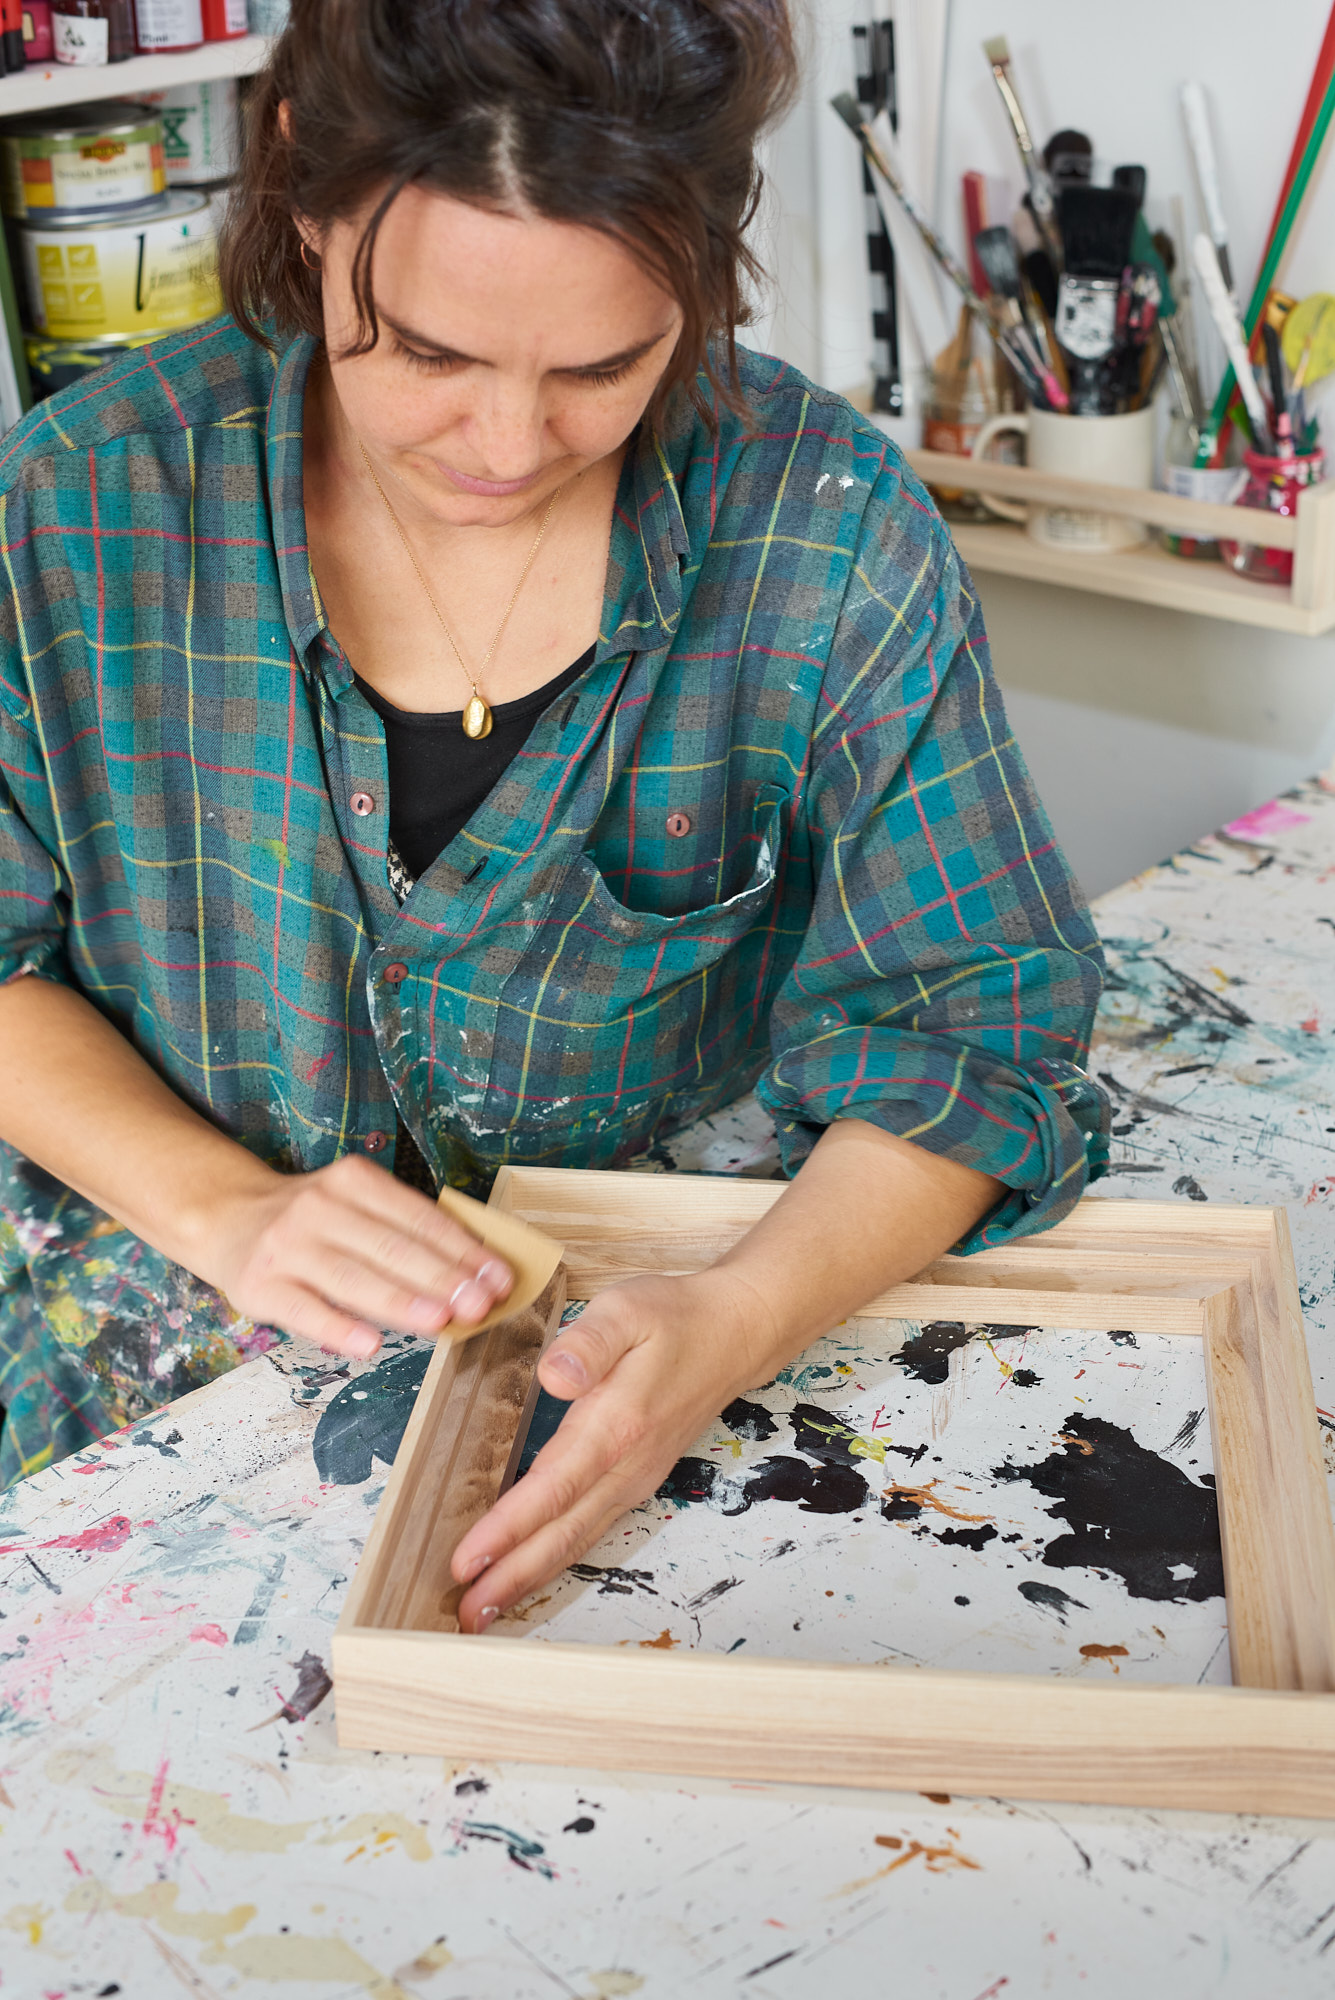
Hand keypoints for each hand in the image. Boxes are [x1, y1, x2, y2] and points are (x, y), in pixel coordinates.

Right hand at [195, 1154, 512, 1358]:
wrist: (227, 1219)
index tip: (498, 1277)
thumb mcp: (356, 1204)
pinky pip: (306, 1310)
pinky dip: (339, 1328)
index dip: (462, 1248)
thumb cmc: (312, 1221)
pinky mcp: (260, 1286)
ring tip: (443, 1321)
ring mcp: (287, 1246)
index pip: (418, 1217)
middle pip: (391, 1247)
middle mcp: (319, 1207)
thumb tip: (473, 1275)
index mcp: (354, 1181)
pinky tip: (370, 1345)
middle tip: (481, 1304)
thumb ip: (405, 1231)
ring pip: (354, 1278)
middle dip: (442, 1277)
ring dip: (402, 1301)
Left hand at [451, 1267, 775, 1630]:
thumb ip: (588, 1343)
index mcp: (618, 1424)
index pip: (553, 1488)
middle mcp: (628, 1465)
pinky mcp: (636, 1480)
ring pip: (576, 1539)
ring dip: (529, 1577)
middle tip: (465, 1614)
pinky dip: (554, 1558)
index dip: (507, 1528)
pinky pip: (589, 1529)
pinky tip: (528, 1571)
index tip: (467, 1560)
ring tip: (484, 1609)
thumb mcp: (626, 1310)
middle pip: (562, 1532)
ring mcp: (635, 1478)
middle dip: (510, 1576)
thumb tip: (554, 1376)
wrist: (733, 1334)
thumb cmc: (675, 1317)